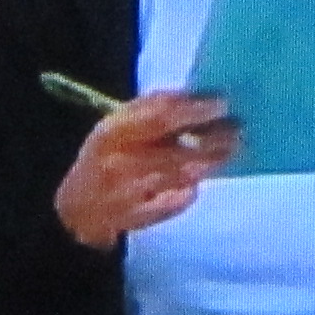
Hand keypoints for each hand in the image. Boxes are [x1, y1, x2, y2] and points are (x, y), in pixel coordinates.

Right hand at [53, 93, 235, 248]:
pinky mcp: (134, 217)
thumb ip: (150, 113)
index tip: (222, 103)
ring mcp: (126, 192)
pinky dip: (188, 193)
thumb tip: (197, 96)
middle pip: (175, 147)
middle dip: (211, 138)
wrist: (77, 206)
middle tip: (237, 130)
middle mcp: (118, 160)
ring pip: (178, 175)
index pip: (159, 115)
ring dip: (209, 163)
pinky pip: (172, 204)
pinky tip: (198, 184)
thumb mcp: (118, 128)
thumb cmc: (106, 157)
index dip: (193, 109)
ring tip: (229, 151)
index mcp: (112, 131)